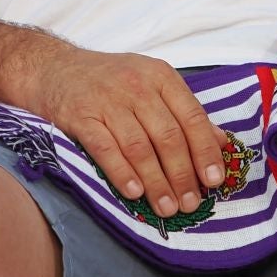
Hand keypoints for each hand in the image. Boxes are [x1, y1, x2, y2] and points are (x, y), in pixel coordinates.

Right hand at [30, 50, 227, 217]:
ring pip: (139, 147)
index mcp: (161, 77)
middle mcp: (137, 86)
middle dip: (182, 174)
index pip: (192, 116)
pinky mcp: (81, 116)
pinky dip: (122, 173)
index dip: (205, 150)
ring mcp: (108, 101)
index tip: (214, 180)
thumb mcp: (152, 84)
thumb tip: (221, 142)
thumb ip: (185, 112)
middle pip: (167, 136)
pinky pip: (105, 149)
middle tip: (191, 203)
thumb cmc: (110, 80)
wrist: (54, 68)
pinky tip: (134, 193)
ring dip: (156, 182)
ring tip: (168, 207)